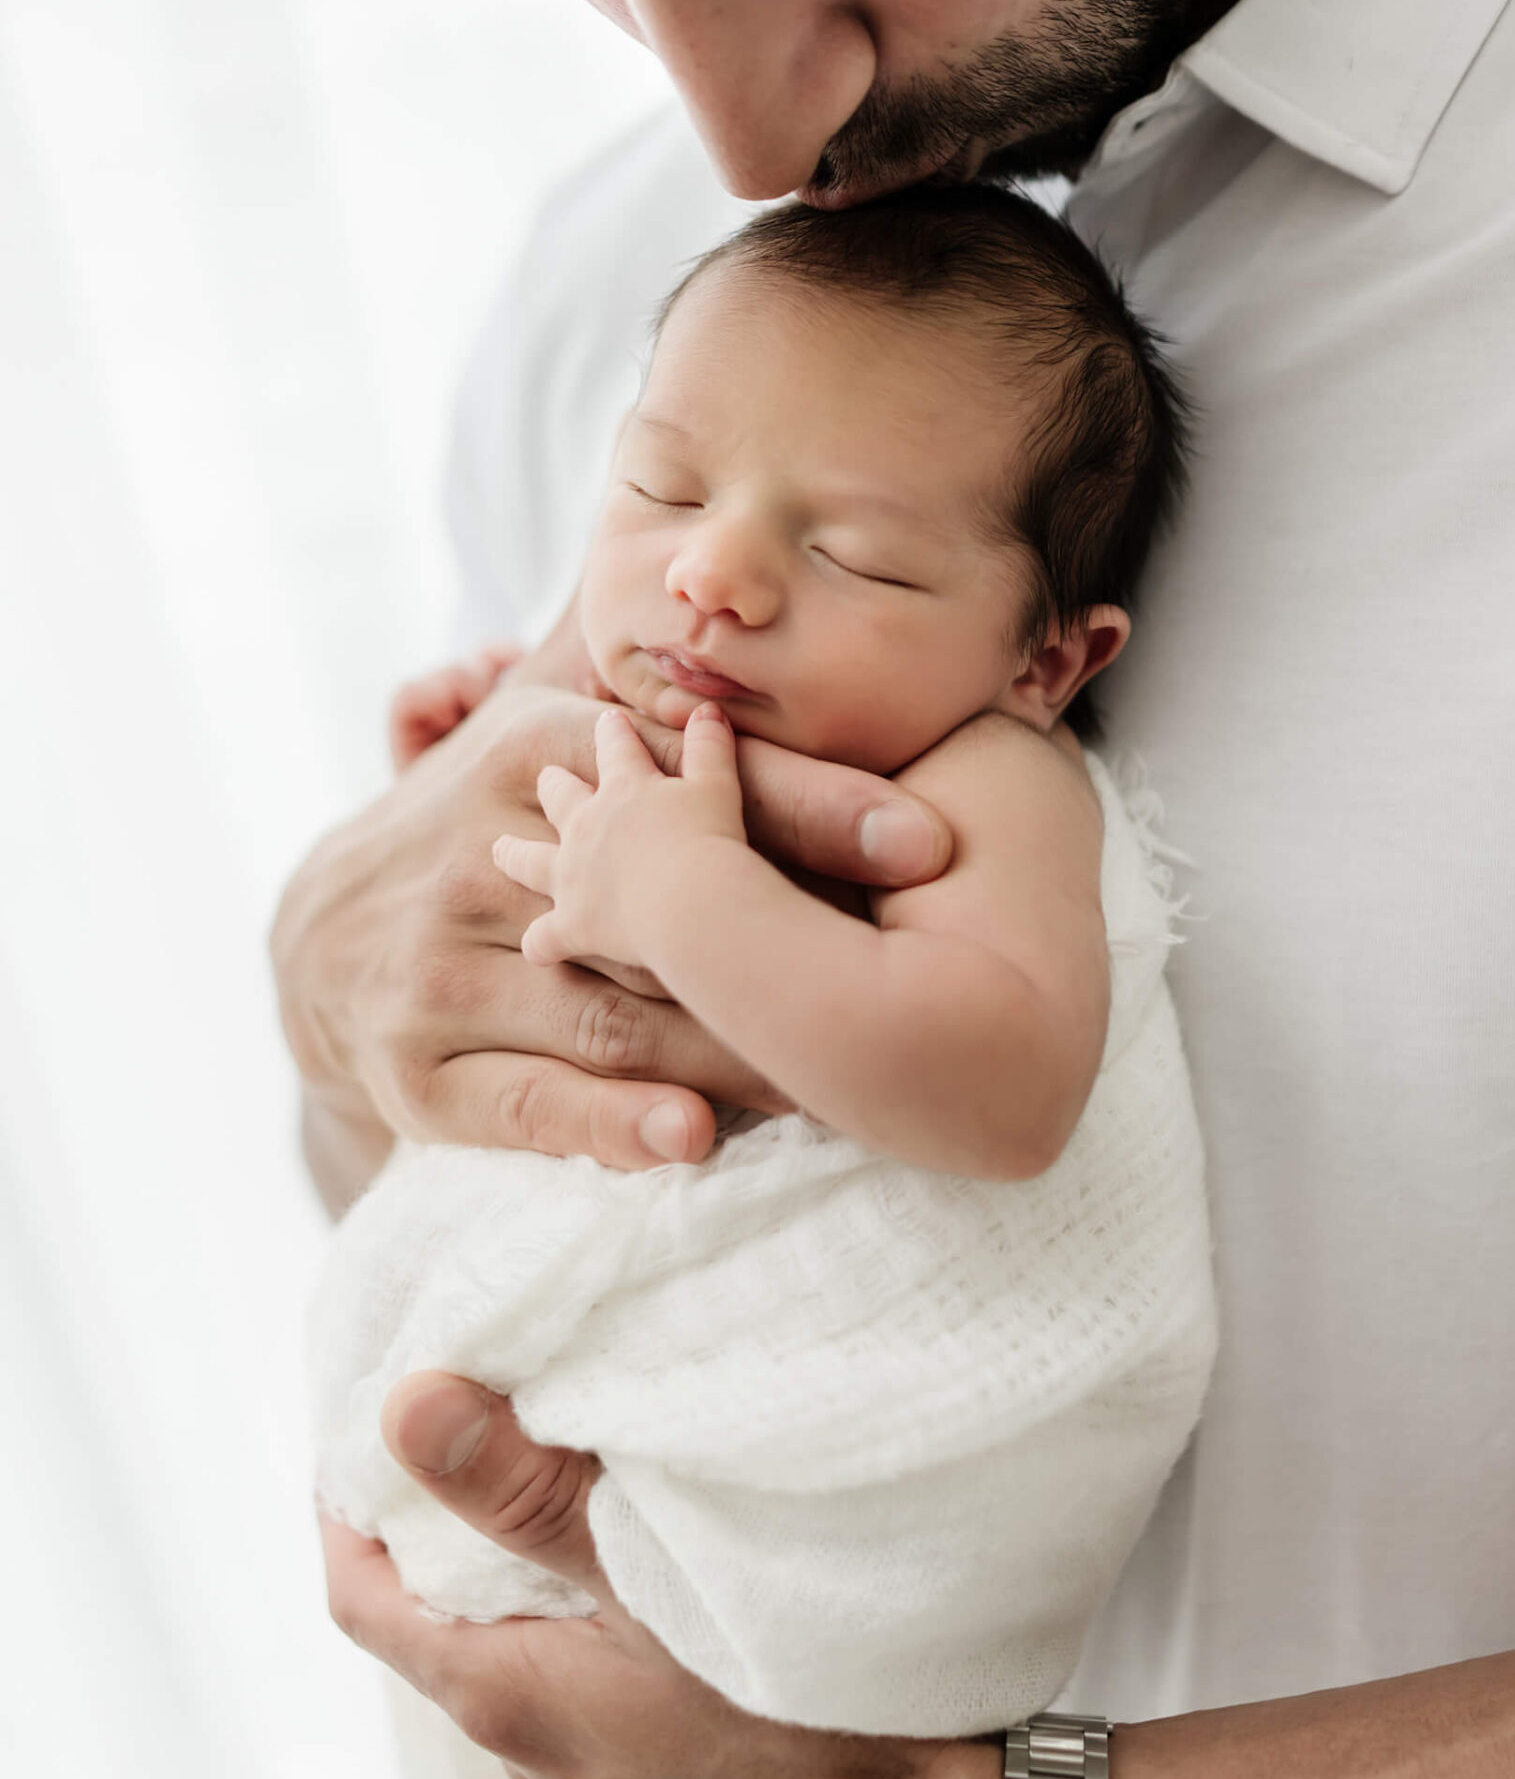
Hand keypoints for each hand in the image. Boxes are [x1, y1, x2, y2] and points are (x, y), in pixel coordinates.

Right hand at [273, 652, 952, 1182]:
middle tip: (927, 984)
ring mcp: (437, 968)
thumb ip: (667, 709)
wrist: (317, 935)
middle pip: (666, 910)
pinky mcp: (416, 1073)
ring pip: (614, 1014)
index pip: (694, 781)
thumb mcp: (549, 734)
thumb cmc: (487, 823)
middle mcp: (479, 854)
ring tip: (850, 1080)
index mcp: (528, 748)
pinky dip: (611, 1123)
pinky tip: (691, 1136)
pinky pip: (527, 1103)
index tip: (933, 838)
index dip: (817, 809)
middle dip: (798, 949)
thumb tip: (792, 642)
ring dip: (734, 1052)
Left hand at [322, 1372, 999, 1778]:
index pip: (360, 1593)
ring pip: (511, 1639)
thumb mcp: (648, 1581)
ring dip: (511, 1556)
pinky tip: (633, 1546)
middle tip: (462, 1406)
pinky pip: (576, 1669)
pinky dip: (575, 1600)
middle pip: (432, 1612)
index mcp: (499, 1695)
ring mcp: (588, 1767)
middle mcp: (525, 1745)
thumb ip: (525, 1494)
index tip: (362, 1414)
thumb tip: (410, 1408)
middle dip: (433, 1512)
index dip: (346, 1500)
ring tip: (549, 1454)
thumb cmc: (793, 1726)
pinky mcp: (651, 1768)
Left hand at [499, 702, 743, 975]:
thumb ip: (710, 746)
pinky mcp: (572, 924)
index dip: (613, 734)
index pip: (615, 748)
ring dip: (514, 853)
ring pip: (531, 861)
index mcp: (624, 788)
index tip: (608, 722)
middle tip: (547, 779)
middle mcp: (586, 826)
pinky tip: (538, 949)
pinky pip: (545, 938)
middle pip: (559, 797)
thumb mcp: (718, 785)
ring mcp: (572, 876)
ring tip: (500, 849)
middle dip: (553, 786)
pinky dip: (542, 945)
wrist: (690, 902)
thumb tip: (707, 709)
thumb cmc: (708, 840)